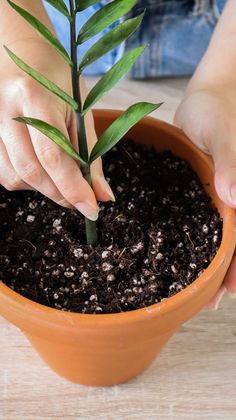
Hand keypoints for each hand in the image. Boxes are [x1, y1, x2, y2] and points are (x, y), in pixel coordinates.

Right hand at [0, 39, 113, 220]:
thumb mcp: (81, 113)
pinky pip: (3, 174)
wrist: (22, 54)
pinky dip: (26, 181)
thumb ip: (90, 156)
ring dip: (44, 189)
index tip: (91, 210)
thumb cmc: (58, 80)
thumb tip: (102, 196)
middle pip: (32, 171)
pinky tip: (40, 168)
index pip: (53, 155)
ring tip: (61, 177)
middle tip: (80, 199)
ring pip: (15, 177)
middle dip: (60, 194)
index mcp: (35, 97)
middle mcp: (6, 110)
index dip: (73, 188)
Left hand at [174, 88, 235, 308]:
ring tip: (199, 291)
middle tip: (209, 302)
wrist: (208, 95)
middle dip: (229, 272)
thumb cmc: (219, 106)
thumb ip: (233, 161)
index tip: (229, 291)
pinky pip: (206, 222)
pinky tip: (187, 255)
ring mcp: (224, 197)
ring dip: (215, 263)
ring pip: (224, 237)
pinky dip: (199, 241)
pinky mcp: (207, 192)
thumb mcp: (225, 130)